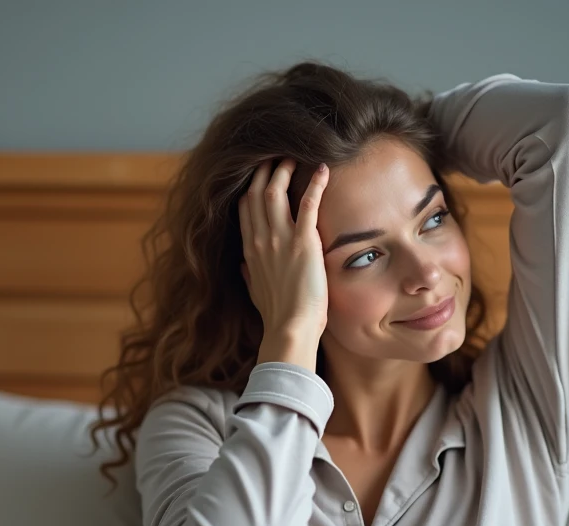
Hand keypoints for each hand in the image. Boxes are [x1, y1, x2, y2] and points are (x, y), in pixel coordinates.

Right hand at [238, 158, 329, 335]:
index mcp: (250, 250)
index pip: (245, 207)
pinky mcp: (304, 242)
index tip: (261, 175)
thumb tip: (244, 267)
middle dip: (265, 170)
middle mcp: (261, 239)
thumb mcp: (255, 292)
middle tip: (276, 156)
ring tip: (294, 157)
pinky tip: (323, 169)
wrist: (290, 327)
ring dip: (285, 170)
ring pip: (276, 191)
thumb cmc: (277, 314)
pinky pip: (308, 204)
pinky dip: (316, 184)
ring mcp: (280, 239)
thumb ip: (249, 275)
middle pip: (258, 192)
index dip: (252, 186)